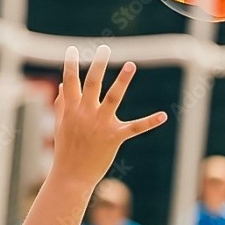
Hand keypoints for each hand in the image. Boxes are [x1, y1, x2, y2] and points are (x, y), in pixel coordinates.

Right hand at [52, 45, 166, 185]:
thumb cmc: (66, 151)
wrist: (71, 176)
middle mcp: (85, 114)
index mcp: (71, 110)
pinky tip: (162, 116)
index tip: (72, 49)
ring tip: (131, 65)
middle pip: (92, 83)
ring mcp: (100, 124)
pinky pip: (134, 128)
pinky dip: (149, 122)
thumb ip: (62, 104)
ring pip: (113, 98)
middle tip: (104, 48)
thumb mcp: (61, 125)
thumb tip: (63, 86)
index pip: (70, 82)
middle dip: (98, 64)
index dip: (70, 64)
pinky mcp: (114, 137)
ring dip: (122, 81)